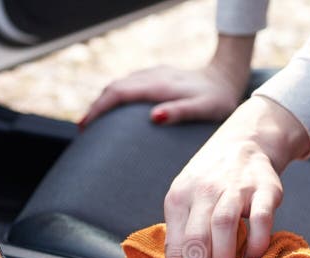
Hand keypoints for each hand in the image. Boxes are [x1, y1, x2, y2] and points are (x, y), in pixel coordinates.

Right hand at [80, 35, 254, 127]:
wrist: (226, 79)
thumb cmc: (217, 100)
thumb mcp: (204, 109)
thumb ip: (180, 112)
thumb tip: (153, 117)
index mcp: (158, 85)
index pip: (118, 93)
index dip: (99, 109)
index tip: (85, 126)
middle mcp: (152, 77)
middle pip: (113, 88)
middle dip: (95, 108)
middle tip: (82, 130)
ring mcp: (152, 75)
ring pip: (119, 85)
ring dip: (103, 102)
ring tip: (91, 123)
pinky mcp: (155, 77)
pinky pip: (127, 85)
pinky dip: (114, 97)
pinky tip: (112, 111)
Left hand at [163, 96, 309, 257]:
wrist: (245, 142)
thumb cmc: (212, 181)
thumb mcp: (189, 202)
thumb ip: (185, 236)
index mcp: (178, 198)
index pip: (174, 248)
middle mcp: (203, 191)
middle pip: (194, 240)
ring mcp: (234, 187)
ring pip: (222, 226)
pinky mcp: (264, 187)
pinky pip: (259, 216)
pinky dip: (256, 240)